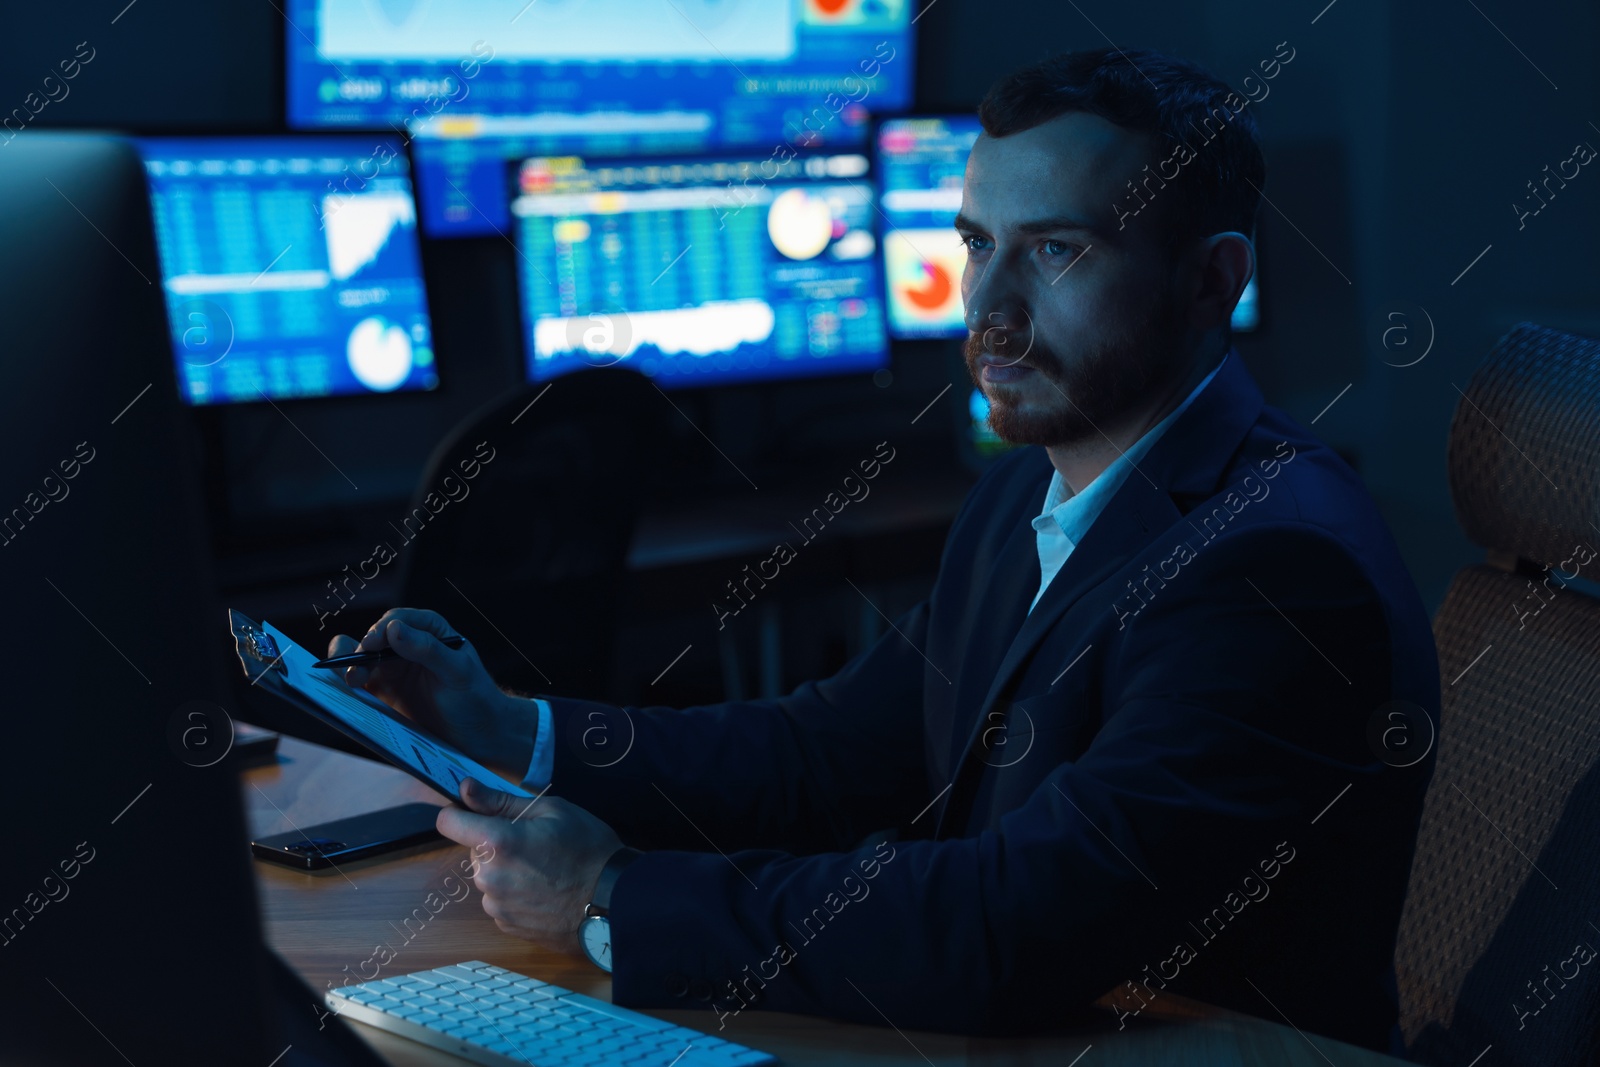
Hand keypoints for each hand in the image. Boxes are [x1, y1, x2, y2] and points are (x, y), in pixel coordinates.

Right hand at [328, 608, 536, 772]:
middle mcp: (408, 646)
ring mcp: (394, 670)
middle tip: (356, 669)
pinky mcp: (384, 693)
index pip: (399, 621)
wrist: (479, 735)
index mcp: (430, 631)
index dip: (382, 629)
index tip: (372, 644)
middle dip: (361, 650)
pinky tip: (347, 692)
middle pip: (374, 639)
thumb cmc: (475, 698)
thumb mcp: (457, 672)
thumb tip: (394, 630)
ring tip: (351, 680)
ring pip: (361, 659)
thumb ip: (428, 650)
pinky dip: (350, 684)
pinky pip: (360, 683)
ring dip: (350, 666)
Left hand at [439, 778, 623, 956]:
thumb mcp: (552, 810)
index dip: (461, 813)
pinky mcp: (507, 926)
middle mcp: (487, 877)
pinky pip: (500, 900)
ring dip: (506, 870)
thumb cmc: (588, 849)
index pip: (448, 822)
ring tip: (545, 870)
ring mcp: (496, 906)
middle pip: (474, 850)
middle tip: (535, 843)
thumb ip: (501, 801)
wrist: (613, 902)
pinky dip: (516, 894)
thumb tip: (465, 788)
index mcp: (496, 842)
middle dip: (496, 844)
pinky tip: (545, 892)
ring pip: (488, 876)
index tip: (480, 813)